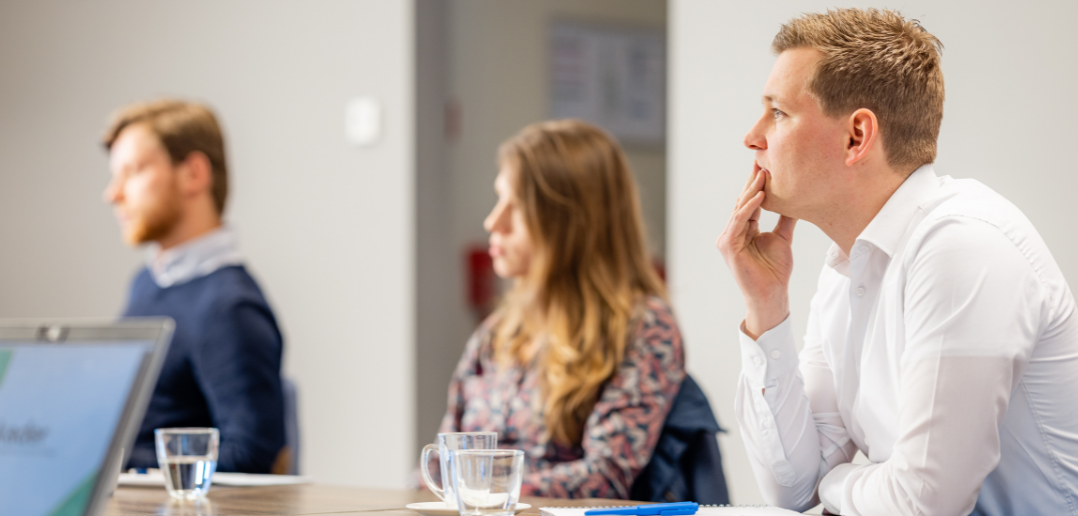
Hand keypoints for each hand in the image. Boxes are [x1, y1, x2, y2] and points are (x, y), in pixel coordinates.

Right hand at [717, 166, 795, 338]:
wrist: (772, 294)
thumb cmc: (775, 271)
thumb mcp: (783, 237)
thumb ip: (784, 219)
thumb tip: (794, 199)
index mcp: (743, 229)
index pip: (750, 203)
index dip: (758, 185)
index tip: (766, 166)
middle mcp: (732, 232)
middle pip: (743, 202)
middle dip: (753, 182)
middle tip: (762, 162)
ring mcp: (727, 239)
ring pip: (740, 209)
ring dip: (752, 191)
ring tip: (764, 174)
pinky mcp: (727, 246)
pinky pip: (738, 221)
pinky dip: (749, 207)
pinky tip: (760, 195)